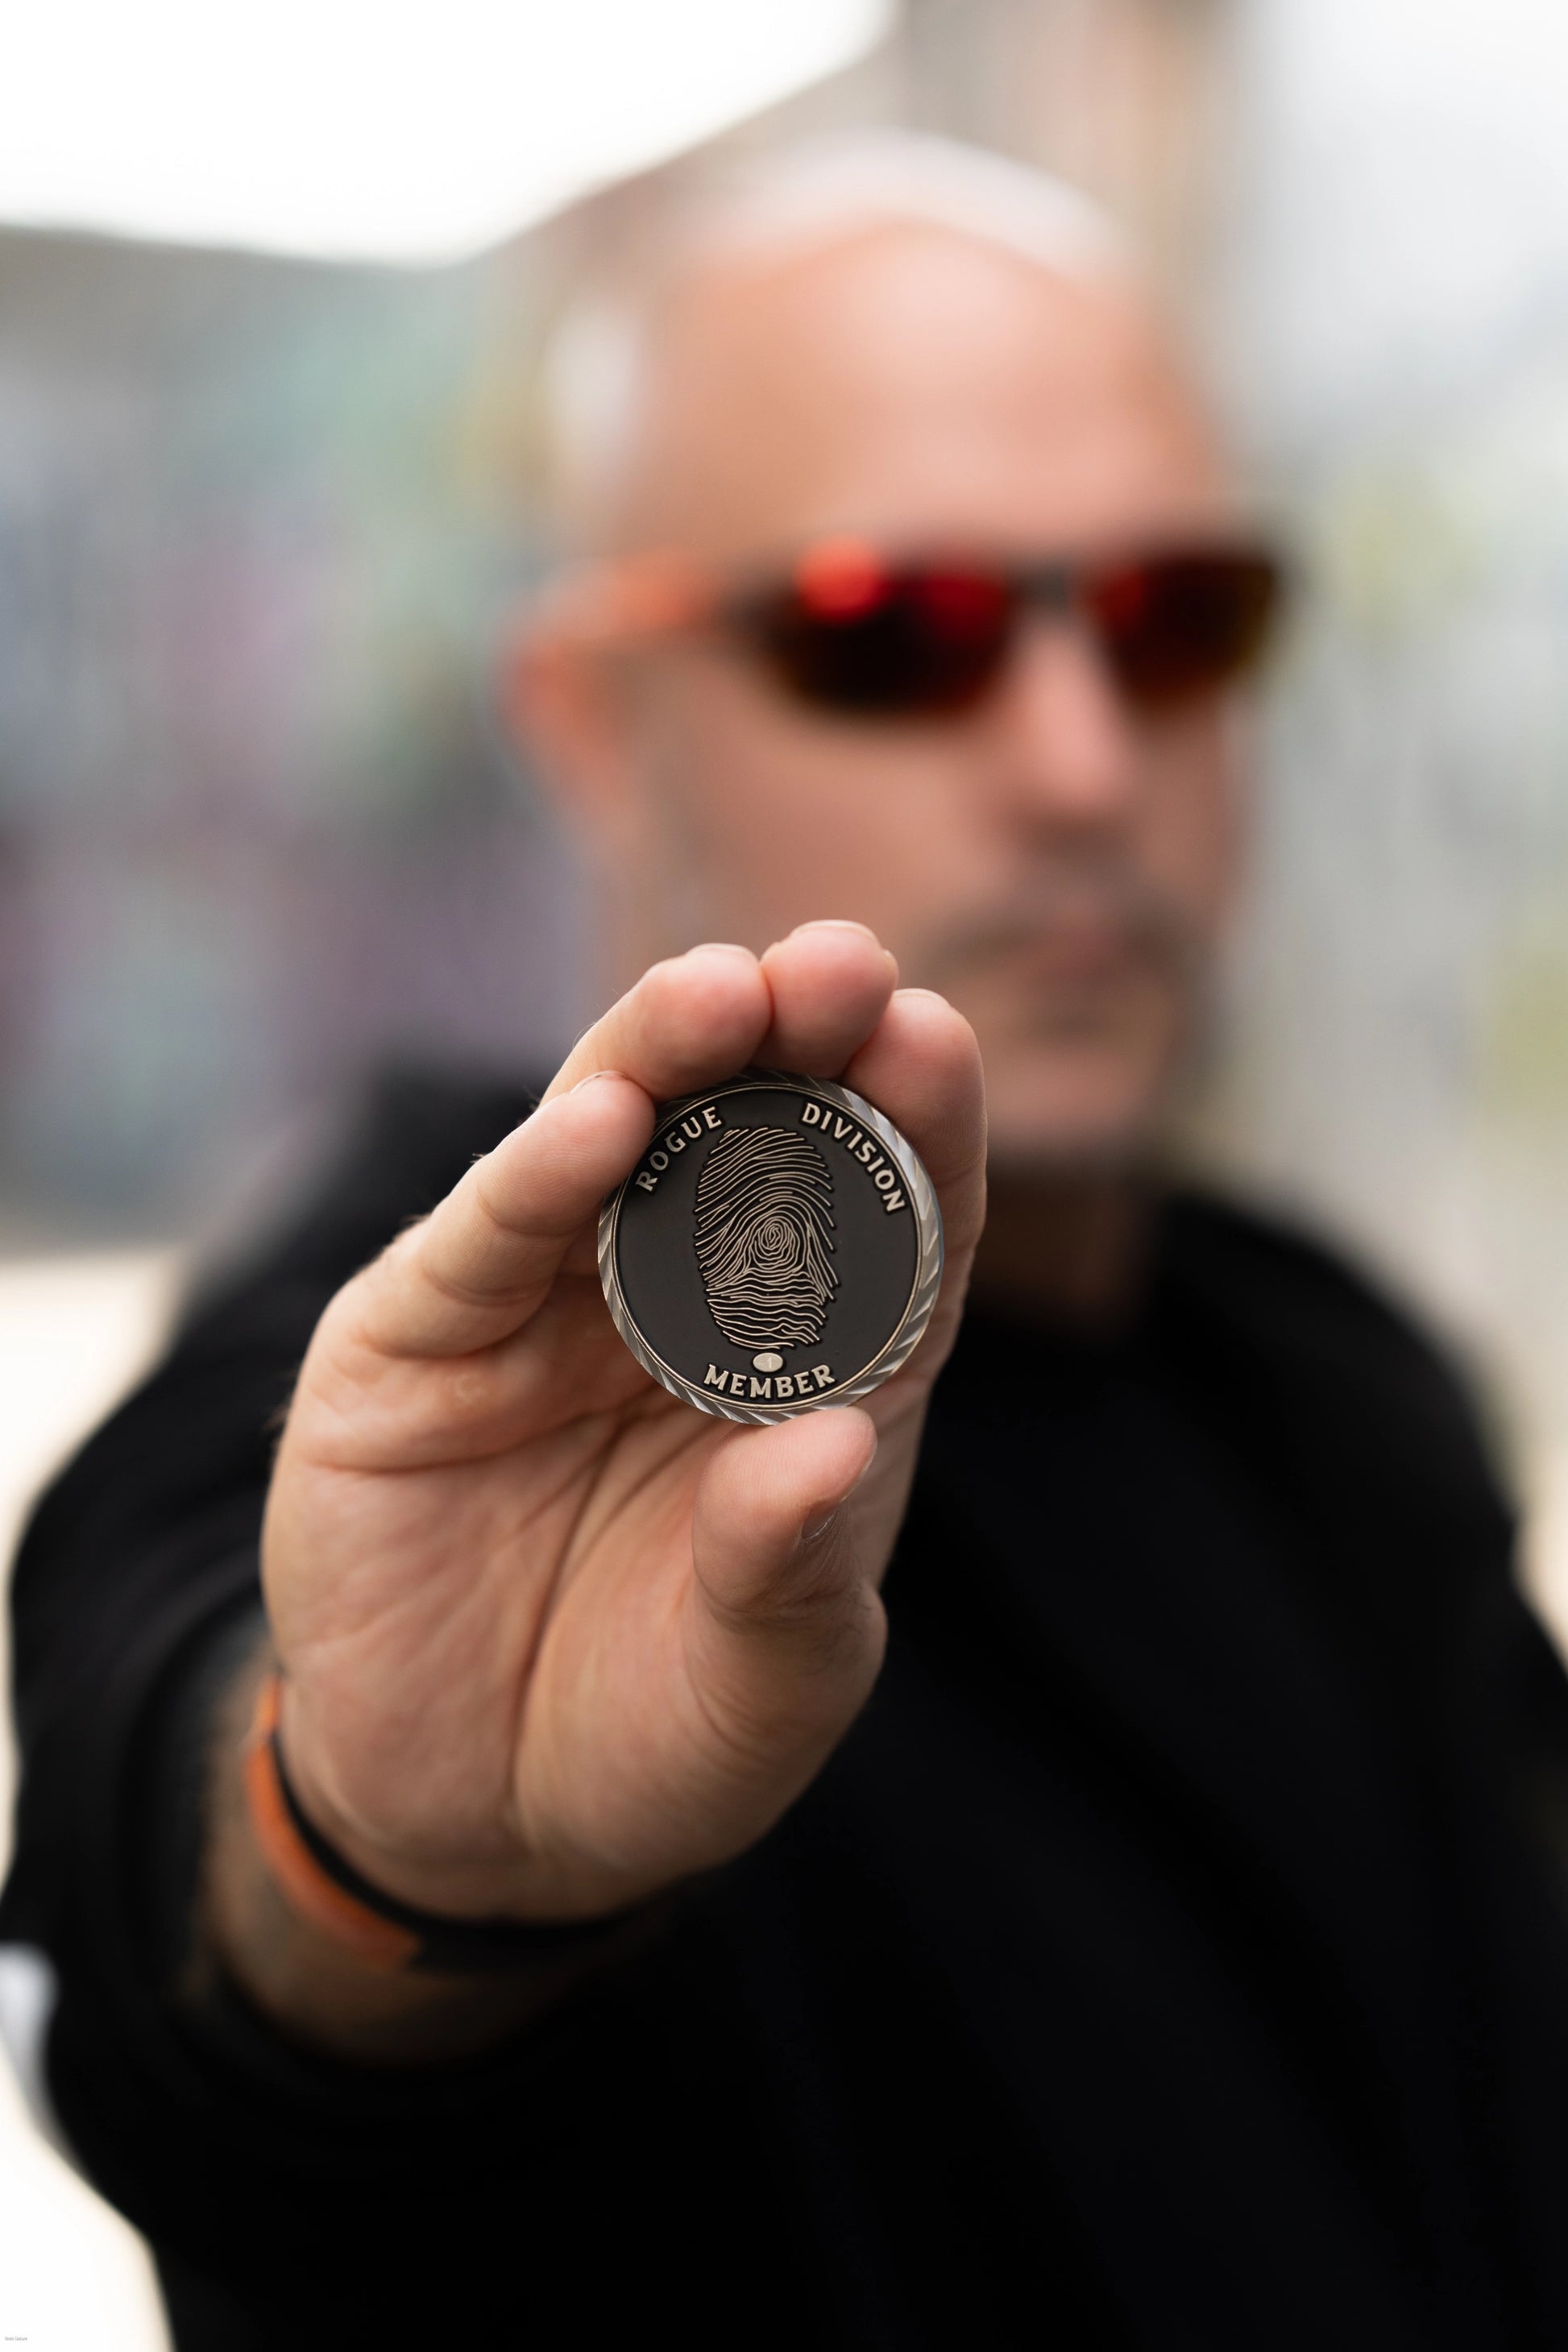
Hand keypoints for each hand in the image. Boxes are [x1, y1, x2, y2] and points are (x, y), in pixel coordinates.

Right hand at [262, 922, 984, 1924]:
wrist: (475, 1821)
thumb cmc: (659, 1735)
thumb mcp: (761, 1683)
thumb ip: (790, 1571)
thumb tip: (832, 1445)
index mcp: (813, 1365)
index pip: (889, 1218)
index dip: (915, 1123)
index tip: (932, 1037)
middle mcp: (685, 1304)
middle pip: (752, 1140)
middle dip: (795, 1043)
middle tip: (836, 965)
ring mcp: (547, 1309)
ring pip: (613, 1143)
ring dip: (664, 1058)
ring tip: (721, 994)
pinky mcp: (418, 1341)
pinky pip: (484, 1243)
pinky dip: (533, 1177)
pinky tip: (595, 1118)